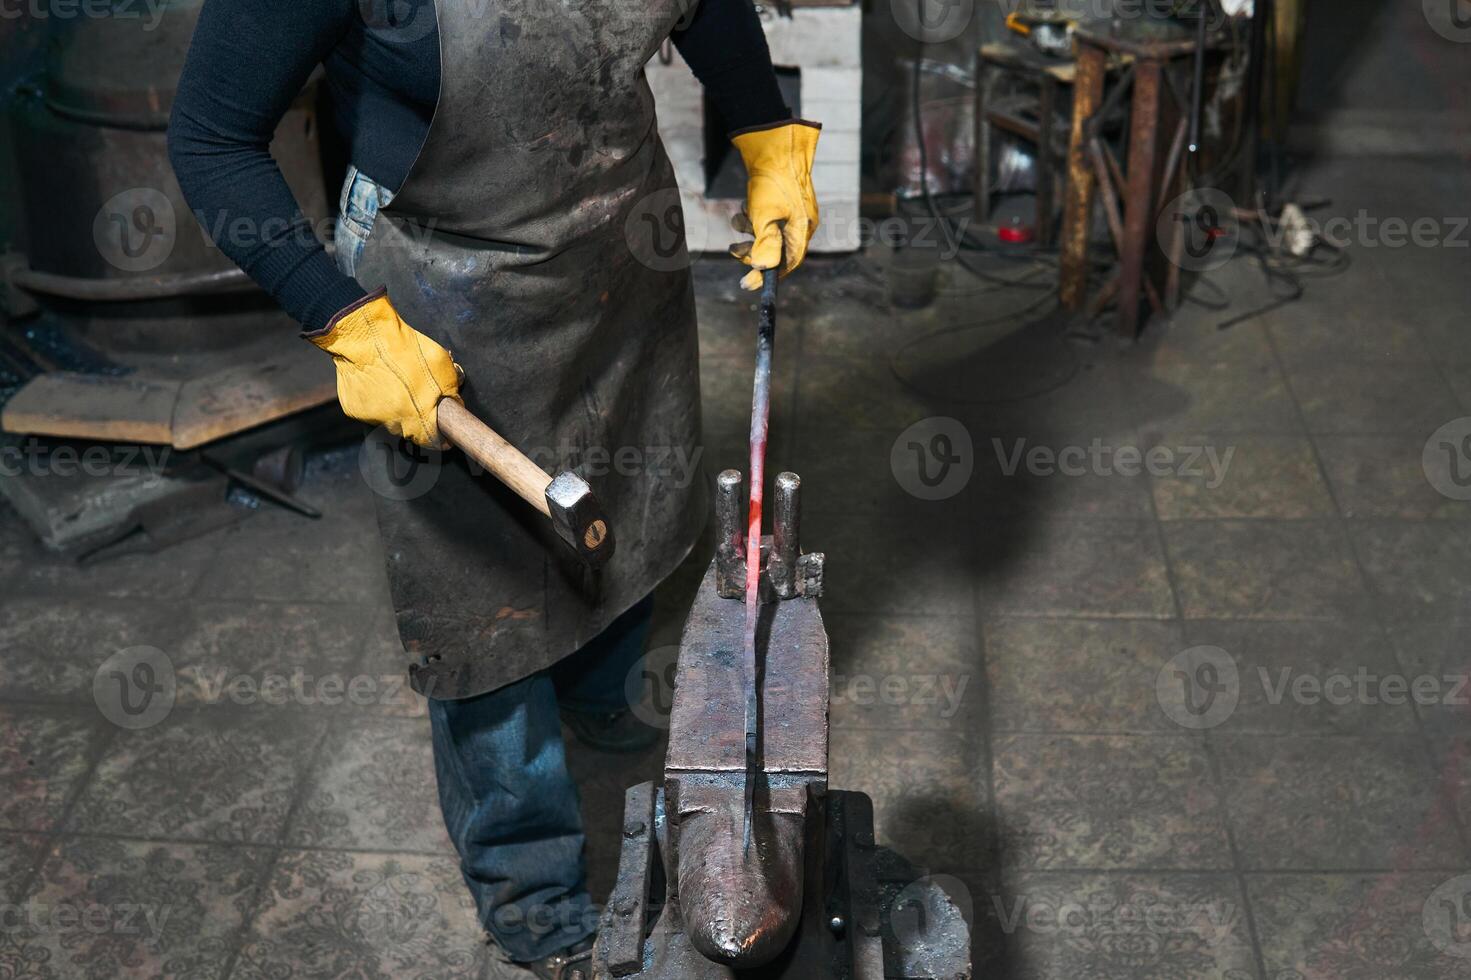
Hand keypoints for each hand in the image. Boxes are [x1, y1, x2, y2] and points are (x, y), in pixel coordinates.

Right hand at [305, 288, 461, 446]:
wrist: (366, 337)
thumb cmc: (406, 348)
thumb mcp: (442, 365)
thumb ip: (450, 389)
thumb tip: (454, 404)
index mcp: (420, 415)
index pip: (432, 441)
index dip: (440, 440)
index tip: (444, 438)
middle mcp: (395, 422)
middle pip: (410, 432)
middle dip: (418, 423)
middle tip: (419, 404)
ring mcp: (372, 418)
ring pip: (388, 423)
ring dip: (396, 412)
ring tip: (397, 388)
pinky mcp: (354, 410)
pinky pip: (369, 412)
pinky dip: (375, 403)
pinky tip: (378, 385)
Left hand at [729, 120, 820, 290]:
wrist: (774, 146)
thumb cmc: (772, 184)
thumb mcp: (765, 218)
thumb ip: (765, 245)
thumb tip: (763, 268)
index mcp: (803, 229)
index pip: (788, 262)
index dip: (767, 275)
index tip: (746, 284)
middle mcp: (802, 222)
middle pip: (777, 249)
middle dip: (754, 250)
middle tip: (734, 251)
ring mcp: (793, 210)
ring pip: (769, 231)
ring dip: (750, 231)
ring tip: (738, 221)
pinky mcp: (783, 199)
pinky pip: (767, 217)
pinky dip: (753, 216)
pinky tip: (745, 206)